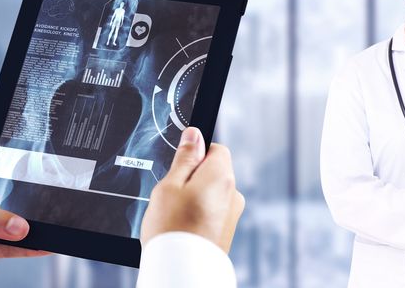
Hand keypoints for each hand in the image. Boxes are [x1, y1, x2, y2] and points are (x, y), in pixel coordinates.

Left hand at [0, 158, 47, 274]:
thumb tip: (20, 226)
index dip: (20, 174)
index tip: (46, 176)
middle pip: (9, 202)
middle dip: (29, 206)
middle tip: (52, 206)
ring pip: (9, 228)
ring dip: (29, 230)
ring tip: (53, 227)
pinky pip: (5, 250)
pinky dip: (25, 250)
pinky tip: (43, 246)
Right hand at [141, 127, 244, 252]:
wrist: (182, 269)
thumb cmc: (172, 228)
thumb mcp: (170, 185)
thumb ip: (185, 158)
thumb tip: (195, 134)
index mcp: (222, 176)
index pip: (216, 149)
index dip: (195, 155)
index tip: (179, 168)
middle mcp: (234, 193)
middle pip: (214, 172)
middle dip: (193, 179)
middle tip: (172, 196)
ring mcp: (233, 214)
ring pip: (211, 194)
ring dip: (195, 199)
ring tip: (175, 216)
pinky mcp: (227, 231)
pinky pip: (213, 213)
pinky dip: (199, 216)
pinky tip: (183, 228)